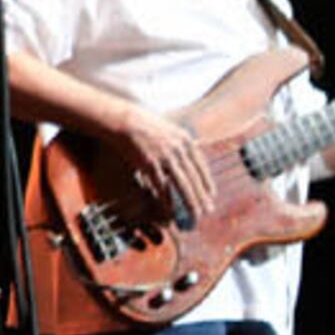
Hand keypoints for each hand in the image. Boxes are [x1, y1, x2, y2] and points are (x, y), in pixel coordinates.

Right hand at [113, 101, 216, 227]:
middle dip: (202, 197)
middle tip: (207, 211)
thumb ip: (180, 142)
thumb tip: (193, 151)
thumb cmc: (143, 124)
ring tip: (195, 215)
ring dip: (190, 202)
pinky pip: (162, 186)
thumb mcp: (168, 128)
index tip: (211, 195)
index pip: (202, 165)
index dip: (207, 182)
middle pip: (194, 178)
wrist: (123, 120)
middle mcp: (179, 148)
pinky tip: (171, 210)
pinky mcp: (150, 163)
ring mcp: (165, 156)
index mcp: (185, 139)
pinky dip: (168, 200)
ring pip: (183, 184)